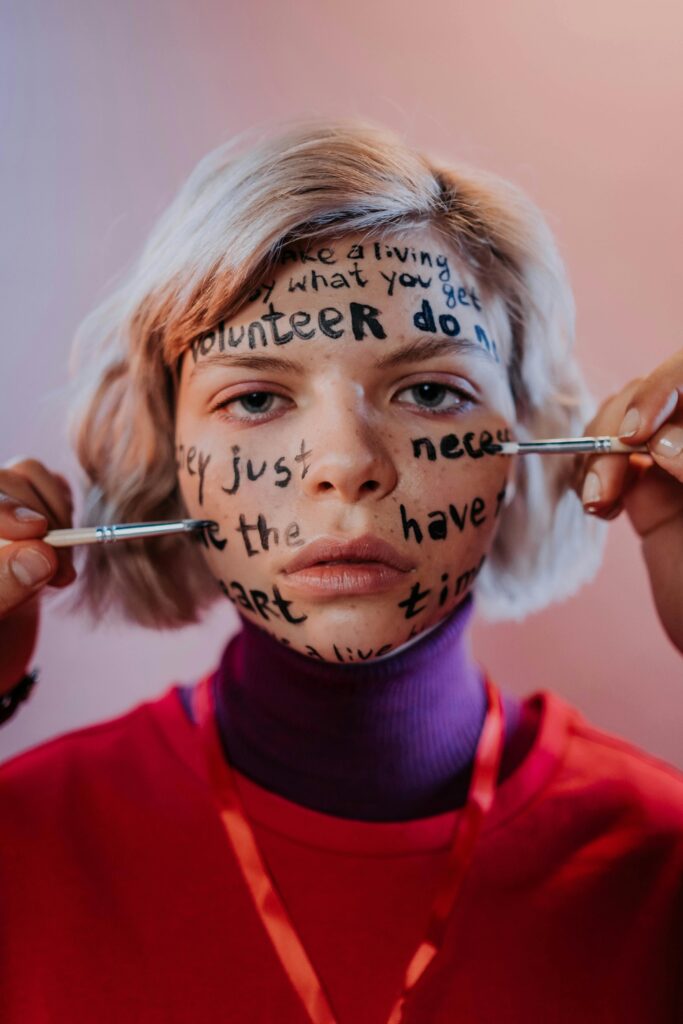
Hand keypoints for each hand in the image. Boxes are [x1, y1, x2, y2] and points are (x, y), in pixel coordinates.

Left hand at [0, 457, 76, 691]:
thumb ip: (3, 587)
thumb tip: (40, 555)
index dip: (6, 507)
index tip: (36, 530)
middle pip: (4, 480)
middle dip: (42, 520)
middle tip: (62, 571)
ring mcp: (4, 508)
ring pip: (27, 475)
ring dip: (58, 517)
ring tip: (63, 570)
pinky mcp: (28, 507)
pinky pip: (48, 484)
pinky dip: (64, 508)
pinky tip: (64, 547)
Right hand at [575, 349, 682, 653]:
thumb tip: (661, 440)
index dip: (667, 387)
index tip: (640, 432)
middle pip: (660, 390)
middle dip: (626, 417)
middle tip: (614, 459)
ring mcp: (679, 465)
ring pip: (628, 419)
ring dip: (599, 448)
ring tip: (597, 497)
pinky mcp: (651, 494)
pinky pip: (610, 460)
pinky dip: (591, 471)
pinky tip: (595, 502)